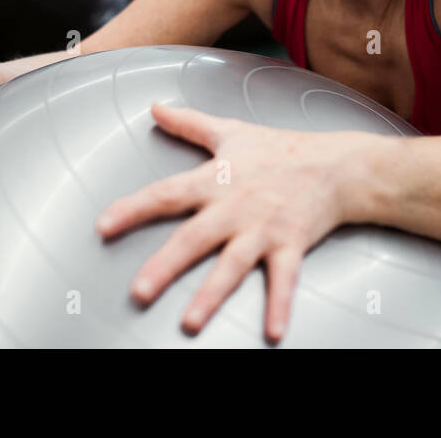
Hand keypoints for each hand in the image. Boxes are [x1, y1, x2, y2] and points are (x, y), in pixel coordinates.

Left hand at [96, 103, 366, 342]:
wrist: (337, 164)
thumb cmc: (282, 149)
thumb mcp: (231, 131)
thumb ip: (189, 123)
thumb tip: (156, 107)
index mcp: (216, 179)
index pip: (166, 194)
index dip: (133, 209)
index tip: (103, 226)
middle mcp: (235, 206)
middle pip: (194, 237)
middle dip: (166, 264)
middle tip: (139, 291)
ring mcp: (264, 228)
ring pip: (233, 264)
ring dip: (212, 293)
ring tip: (190, 321)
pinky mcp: (292, 245)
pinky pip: (284, 280)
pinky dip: (279, 306)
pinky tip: (271, 332)